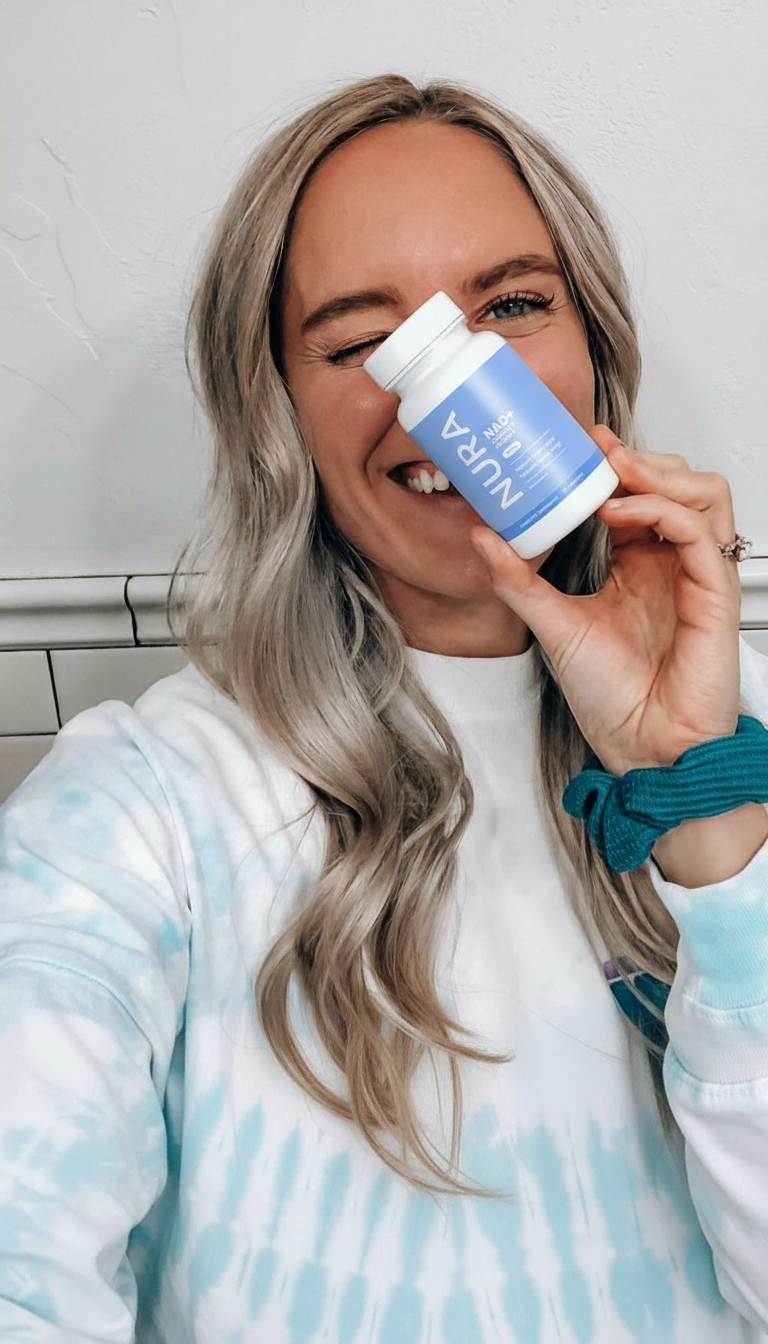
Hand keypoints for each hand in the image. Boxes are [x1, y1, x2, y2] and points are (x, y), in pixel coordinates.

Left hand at [470, 427, 741, 776]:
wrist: (641, 748)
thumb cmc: (611, 698)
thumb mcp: (552, 624)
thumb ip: (519, 580)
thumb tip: (483, 537)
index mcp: (641, 566)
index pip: (642, 494)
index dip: (618, 465)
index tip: (580, 445)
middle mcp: (673, 565)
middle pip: (681, 482)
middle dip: (641, 459)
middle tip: (597, 451)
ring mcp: (698, 576)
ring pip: (705, 495)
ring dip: (660, 474)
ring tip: (613, 474)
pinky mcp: (715, 595)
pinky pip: (702, 533)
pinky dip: (664, 511)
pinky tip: (623, 513)